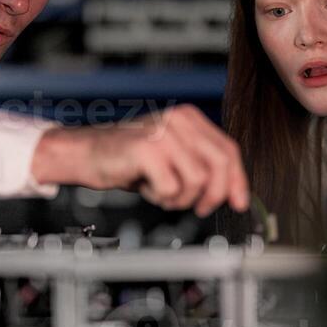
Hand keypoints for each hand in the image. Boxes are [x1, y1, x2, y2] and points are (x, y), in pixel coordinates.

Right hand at [30, 105, 249, 216]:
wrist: (86, 152)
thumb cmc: (128, 157)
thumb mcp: (172, 156)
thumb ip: (200, 165)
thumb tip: (231, 191)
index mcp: (189, 119)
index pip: (228, 150)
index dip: (237, 180)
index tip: (239, 202)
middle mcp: (179, 121)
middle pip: (220, 164)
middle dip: (214, 194)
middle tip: (200, 207)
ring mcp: (163, 134)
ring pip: (198, 180)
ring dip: (182, 198)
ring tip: (163, 193)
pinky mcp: (147, 151)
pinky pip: (171, 188)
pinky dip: (161, 197)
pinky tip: (148, 188)